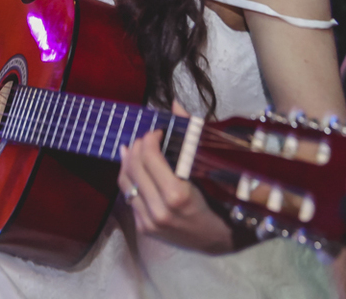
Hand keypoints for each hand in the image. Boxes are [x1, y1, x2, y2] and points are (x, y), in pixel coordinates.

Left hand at [117, 100, 231, 252]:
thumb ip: (189, 134)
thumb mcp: (207, 169)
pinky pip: (128, 196)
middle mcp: (159, 210)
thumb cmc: (219, 200)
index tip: (158, 131)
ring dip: (129, 160)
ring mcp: (149, 221)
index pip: (149, 156)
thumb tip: (174, 105)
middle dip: (138, 146)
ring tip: (135, 148)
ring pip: (126, 182)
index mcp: (176, 195)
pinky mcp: (144, 227)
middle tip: (146, 137)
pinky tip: (133, 167)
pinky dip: (129, 178)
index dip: (149, 138)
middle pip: (134, 167)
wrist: (219, 239)